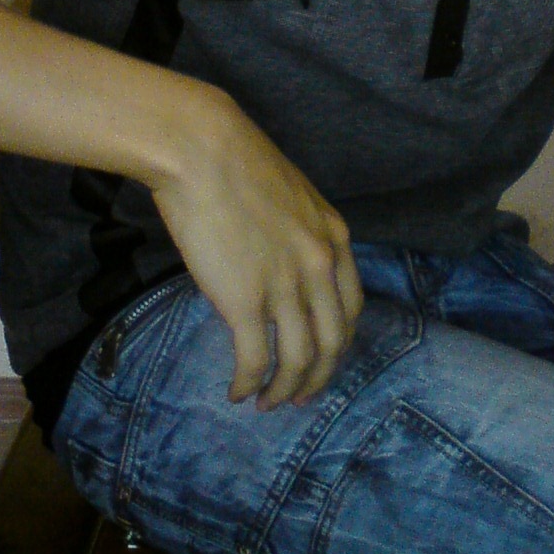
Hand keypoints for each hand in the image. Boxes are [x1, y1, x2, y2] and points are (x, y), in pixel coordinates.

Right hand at [150, 88, 363, 410]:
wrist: (201, 149)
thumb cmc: (234, 161)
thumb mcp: (291, 196)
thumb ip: (297, 234)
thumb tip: (280, 263)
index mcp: (334, 238)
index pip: (351, 309)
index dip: (338, 344)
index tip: (321, 361)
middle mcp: (319, 267)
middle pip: (332, 343)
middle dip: (317, 378)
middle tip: (298, 397)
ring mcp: (285, 286)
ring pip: (298, 360)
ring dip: (284, 391)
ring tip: (266, 404)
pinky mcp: (245, 301)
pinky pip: (256, 361)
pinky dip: (248, 384)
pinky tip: (236, 392)